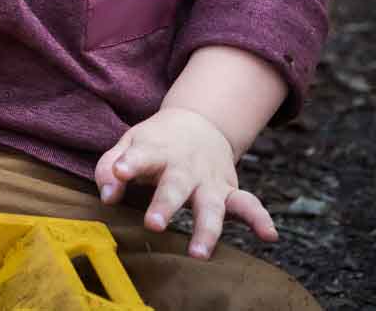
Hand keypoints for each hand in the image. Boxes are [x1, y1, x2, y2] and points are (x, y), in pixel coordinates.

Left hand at [92, 107, 277, 260]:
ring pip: (211, 205)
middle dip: (165, 205)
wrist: (199, 122)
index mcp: (156, 150)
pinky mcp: (228, 191)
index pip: (140, 156)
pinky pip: (248, 205)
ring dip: (206, 229)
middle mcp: (184, 166)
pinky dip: (260, 219)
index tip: (119, 173)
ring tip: (198, 254)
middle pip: (175, 185)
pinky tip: (269, 236)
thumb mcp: (129, 143)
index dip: (128, 164)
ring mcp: (208, 180)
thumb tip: (107, 197)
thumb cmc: (155, 142)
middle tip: (153, 224)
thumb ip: (110, 166)